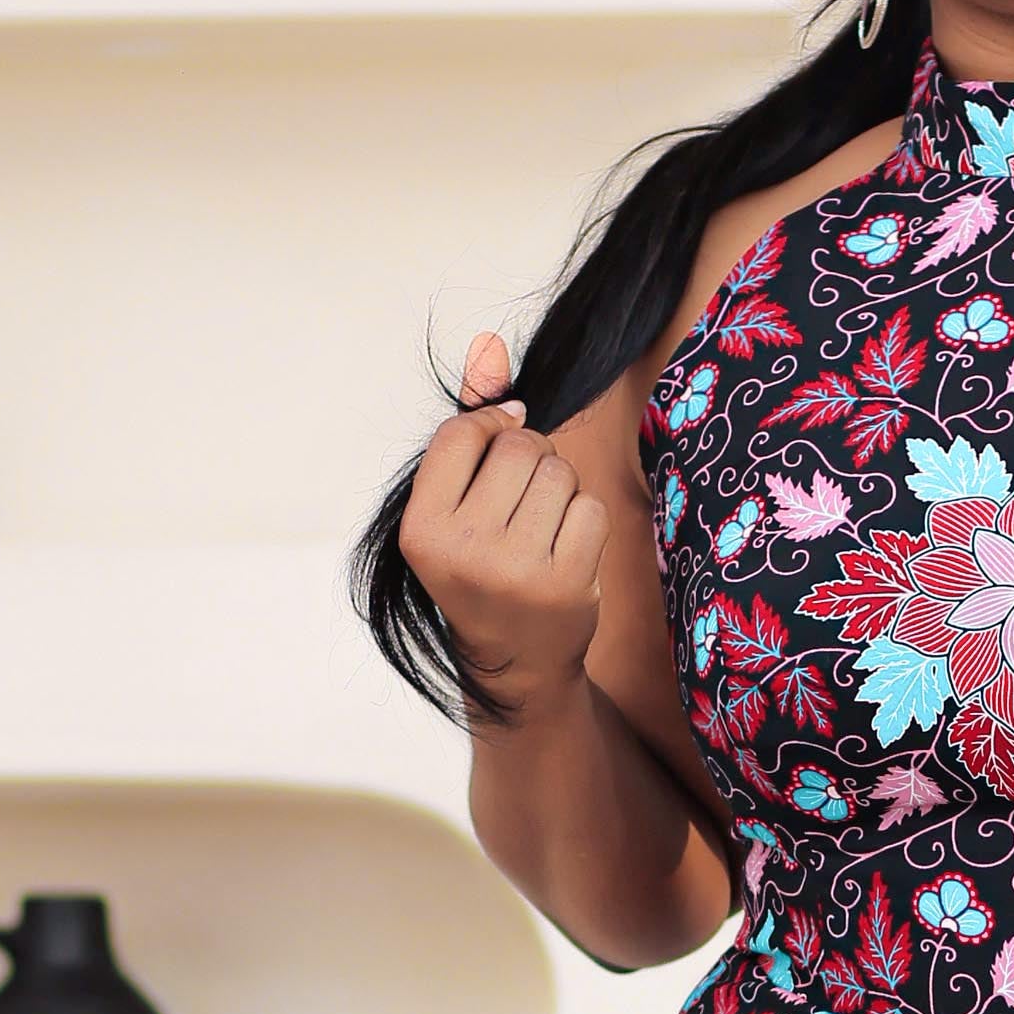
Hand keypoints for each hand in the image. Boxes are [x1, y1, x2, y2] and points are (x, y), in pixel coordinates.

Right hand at [395, 333, 604, 721]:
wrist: (516, 663)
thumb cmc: (481, 570)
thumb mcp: (452, 509)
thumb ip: (467, 433)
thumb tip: (490, 350)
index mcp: (422, 529)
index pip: (463, 434)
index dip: (491, 426)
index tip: (499, 443)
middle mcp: (463, 550)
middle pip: (520, 445)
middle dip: (531, 457)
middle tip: (523, 498)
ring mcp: (516, 570)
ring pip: (560, 473)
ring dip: (560, 488)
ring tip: (542, 526)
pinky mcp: (566, 584)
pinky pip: (591, 508)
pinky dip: (585, 520)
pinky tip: (566, 550)